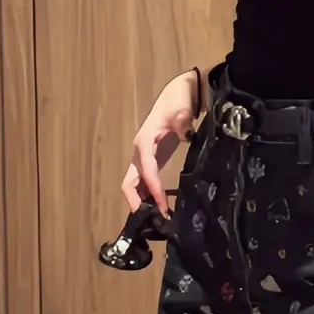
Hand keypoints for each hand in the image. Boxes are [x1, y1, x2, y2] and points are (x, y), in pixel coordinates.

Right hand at [122, 71, 198, 219]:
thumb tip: (184, 132)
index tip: (162, 205)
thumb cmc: (177, 101)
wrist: (178, 94)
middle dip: (136, 201)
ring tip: (157, 217)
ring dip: (142, 200)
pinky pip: (144, 180)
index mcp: (144, 141)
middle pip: (129, 182)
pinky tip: (160, 205)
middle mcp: (139, 151)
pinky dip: (148, 194)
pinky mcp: (151, 159)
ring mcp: (143, 156)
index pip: (146, 170)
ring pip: (134, 184)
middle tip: (151, 219)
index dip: (153, 189)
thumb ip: (182, 121)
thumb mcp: (181, 109)